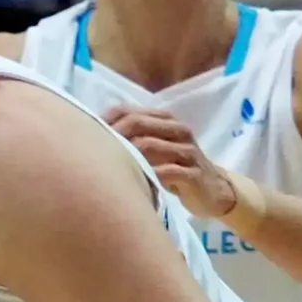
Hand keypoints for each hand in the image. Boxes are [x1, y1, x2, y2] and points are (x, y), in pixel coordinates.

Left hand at [104, 107, 239, 222]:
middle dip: (113, 136)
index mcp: (165, 119)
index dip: (106, 120)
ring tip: (110, 169)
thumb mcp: (156, 149)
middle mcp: (177, 130)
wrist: (214, 191)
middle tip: (94, 154)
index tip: (87, 136)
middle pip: (137, 123)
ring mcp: (187, 151)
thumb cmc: (176, 168)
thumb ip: (134, 138)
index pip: (129, 110)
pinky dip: (148, 176)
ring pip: (149, 145)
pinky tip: (135, 184)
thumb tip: (95, 134)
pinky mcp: (194, 174)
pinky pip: (167, 171)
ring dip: (127, 156)